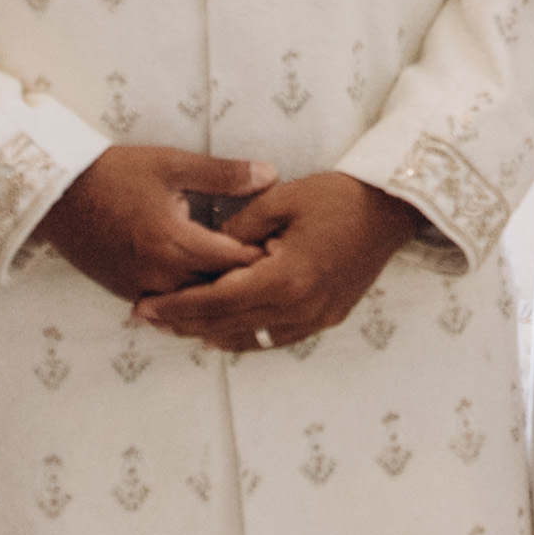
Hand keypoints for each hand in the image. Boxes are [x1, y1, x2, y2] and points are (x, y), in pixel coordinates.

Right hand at [39, 143, 268, 305]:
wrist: (56, 194)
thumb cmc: (113, 173)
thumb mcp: (171, 164)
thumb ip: (224, 174)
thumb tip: (270, 174)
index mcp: (176, 242)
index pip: (237, 262)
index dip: (266, 257)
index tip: (288, 249)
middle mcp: (161, 274)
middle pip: (220, 289)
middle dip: (249, 280)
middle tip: (279, 271)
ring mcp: (142, 288)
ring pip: (195, 303)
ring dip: (220, 295)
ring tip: (250, 285)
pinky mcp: (126, 292)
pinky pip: (170, 305)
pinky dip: (191, 300)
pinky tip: (210, 292)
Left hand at [137, 170, 424, 354]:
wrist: (390, 208)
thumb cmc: (335, 196)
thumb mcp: (279, 201)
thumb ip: (237, 230)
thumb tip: (206, 253)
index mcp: (283, 277)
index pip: (215, 300)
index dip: (176, 306)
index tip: (143, 306)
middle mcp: (298, 307)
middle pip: (226, 325)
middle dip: (182, 324)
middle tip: (145, 320)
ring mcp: (314, 318)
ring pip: (249, 338)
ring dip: (208, 334)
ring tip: (174, 327)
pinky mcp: (325, 318)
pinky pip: (274, 338)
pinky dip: (243, 337)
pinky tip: (220, 334)